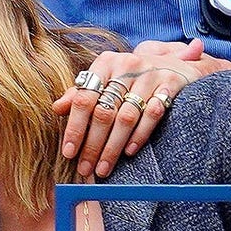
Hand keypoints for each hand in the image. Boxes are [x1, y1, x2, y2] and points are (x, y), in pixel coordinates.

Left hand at [55, 40, 206, 178]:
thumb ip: (81, 93)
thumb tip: (56, 109)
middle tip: (85, 168)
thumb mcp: (106, 77)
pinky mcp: (171, 84)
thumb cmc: (131, 76)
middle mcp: (126, 66)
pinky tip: (129, 152)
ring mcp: (150, 75)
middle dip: (93, 144)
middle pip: (104, 112)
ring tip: (103, 168)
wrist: (175, 63)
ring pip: (127, 117)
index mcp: (105, 63)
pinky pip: (153, 114)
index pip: (84, 99)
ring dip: (113, 147)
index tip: (69, 152)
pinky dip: (140, 135)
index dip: (74, 127)